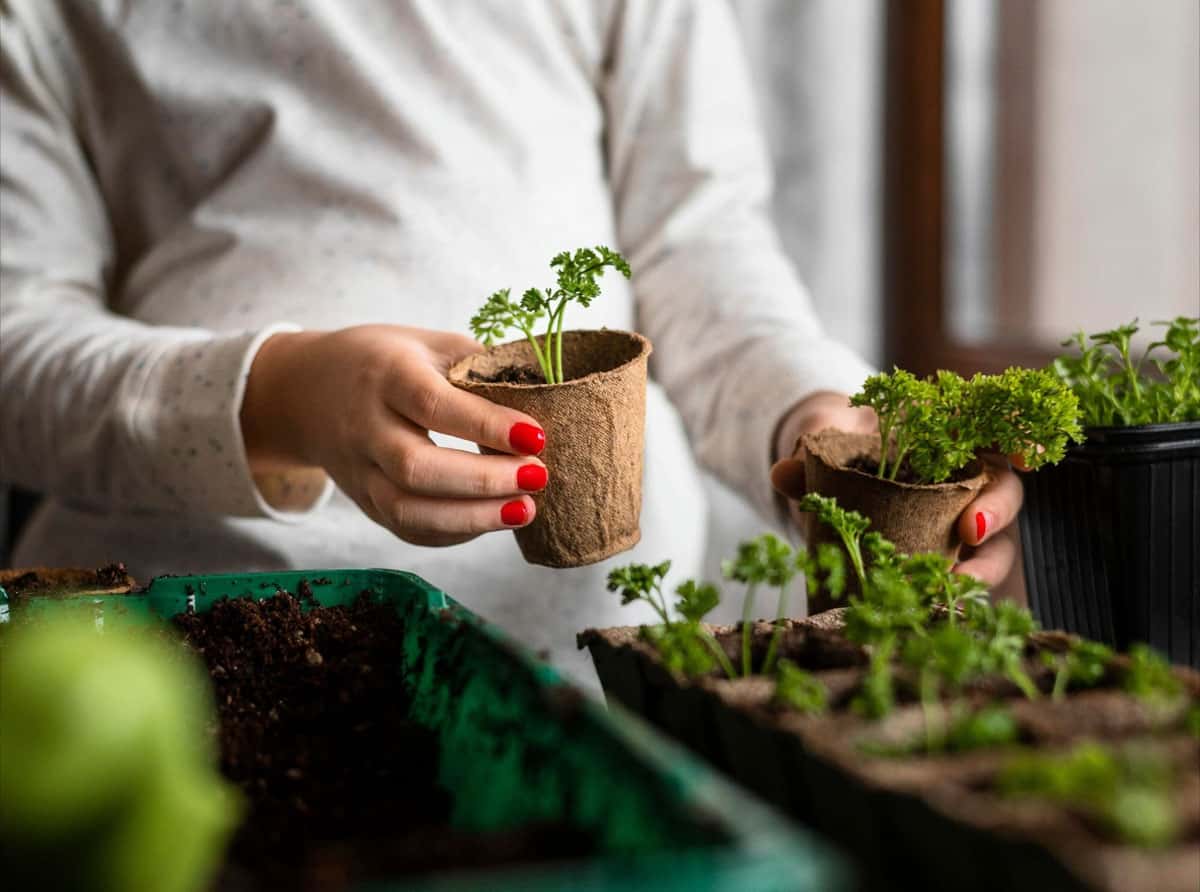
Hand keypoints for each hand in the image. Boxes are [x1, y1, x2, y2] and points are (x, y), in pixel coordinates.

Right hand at [240, 325, 547, 545]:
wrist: (305, 392)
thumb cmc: (386, 362)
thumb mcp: (429, 344)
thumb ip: (479, 366)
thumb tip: (549, 389)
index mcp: (385, 374)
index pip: (433, 404)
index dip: (486, 425)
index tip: (536, 437)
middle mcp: (364, 426)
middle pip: (416, 466)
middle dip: (483, 479)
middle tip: (538, 477)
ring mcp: (358, 471)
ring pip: (407, 510)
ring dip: (472, 519)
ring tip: (526, 510)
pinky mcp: (363, 502)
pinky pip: (406, 529)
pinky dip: (453, 533)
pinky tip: (492, 521)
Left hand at [768, 391, 1023, 587]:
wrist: (826, 479)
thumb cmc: (841, 450)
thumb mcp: (824, 448)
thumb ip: (810, 456)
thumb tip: (783, 472)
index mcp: (947, 434)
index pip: (998, 428)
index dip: (1021, 437)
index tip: (1030, 454)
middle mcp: (967, 477)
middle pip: (1004, 489)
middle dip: (997, 510)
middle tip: (971, 532)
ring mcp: (963, 521)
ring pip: (996, 542)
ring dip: (985, 565)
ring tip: (958, 585)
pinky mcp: (950, 559)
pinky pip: (968, 576)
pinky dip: (962, 593)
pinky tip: (946, 608)